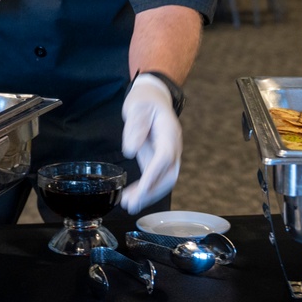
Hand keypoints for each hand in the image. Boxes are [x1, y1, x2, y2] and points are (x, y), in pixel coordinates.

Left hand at [120, 73, 181, 214]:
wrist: (153, 96)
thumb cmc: (145, 99)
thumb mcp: (137, 106)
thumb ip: (135, 126)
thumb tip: (131, 150)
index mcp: (169, 131)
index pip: (165, 157)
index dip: (154, 174)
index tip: (142, 188)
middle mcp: (172, 145)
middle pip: (169, 174)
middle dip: (152, 191)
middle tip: (132, 202)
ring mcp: (167, 154)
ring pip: (164, 181)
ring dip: (148, 195)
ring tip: (128, 205)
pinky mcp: (158, 159)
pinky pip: (155, 178)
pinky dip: (145, 191)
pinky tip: (131, 198)